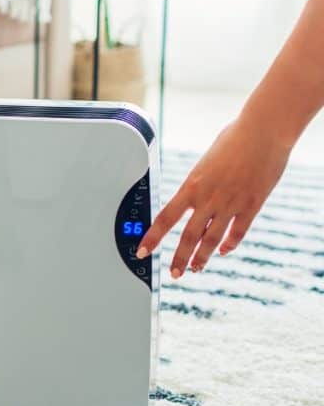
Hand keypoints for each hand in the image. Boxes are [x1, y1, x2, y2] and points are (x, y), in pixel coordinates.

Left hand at [136, 117, 290, 278]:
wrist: (263, 131)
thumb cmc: (233, 139)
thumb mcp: (204, 163)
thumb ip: (198, 184)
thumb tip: (194, 195)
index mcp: (192, 186)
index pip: (165, 218)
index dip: (152, 238)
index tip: (141, 252)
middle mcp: (208, 199)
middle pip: (189, 237)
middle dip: (179, 258)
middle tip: (174, 274)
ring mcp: (231, 204)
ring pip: (212, 240)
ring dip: (202, 257)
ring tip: (196, 268)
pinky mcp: (252, 205)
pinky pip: (238, 232)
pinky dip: (230, 244)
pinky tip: (224, 251)